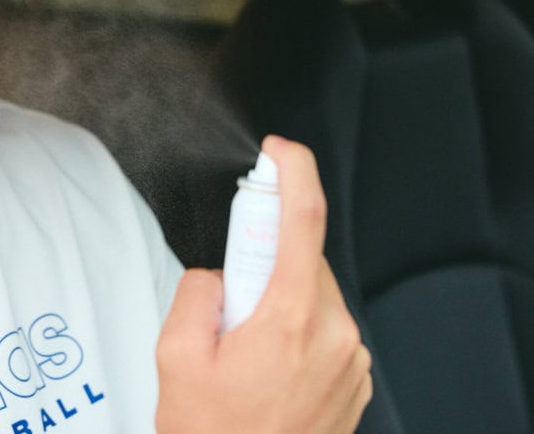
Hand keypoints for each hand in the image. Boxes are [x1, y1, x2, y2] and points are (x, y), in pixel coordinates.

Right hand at [155, 135, 371, 432]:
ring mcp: (351, 361)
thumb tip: (218, 275)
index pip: (303, 220)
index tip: (278, 153)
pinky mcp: (356, 380)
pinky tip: (266, 368)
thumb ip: (197, 292)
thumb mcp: (176, 357)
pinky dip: (296, 331)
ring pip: (314, 294)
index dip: (293, 172)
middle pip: (303, 259)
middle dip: (263, 261)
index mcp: (292, 321)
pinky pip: (326, 329)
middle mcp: (335, 336)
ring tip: (245, 351)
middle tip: (230, 301)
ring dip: (279, 300)